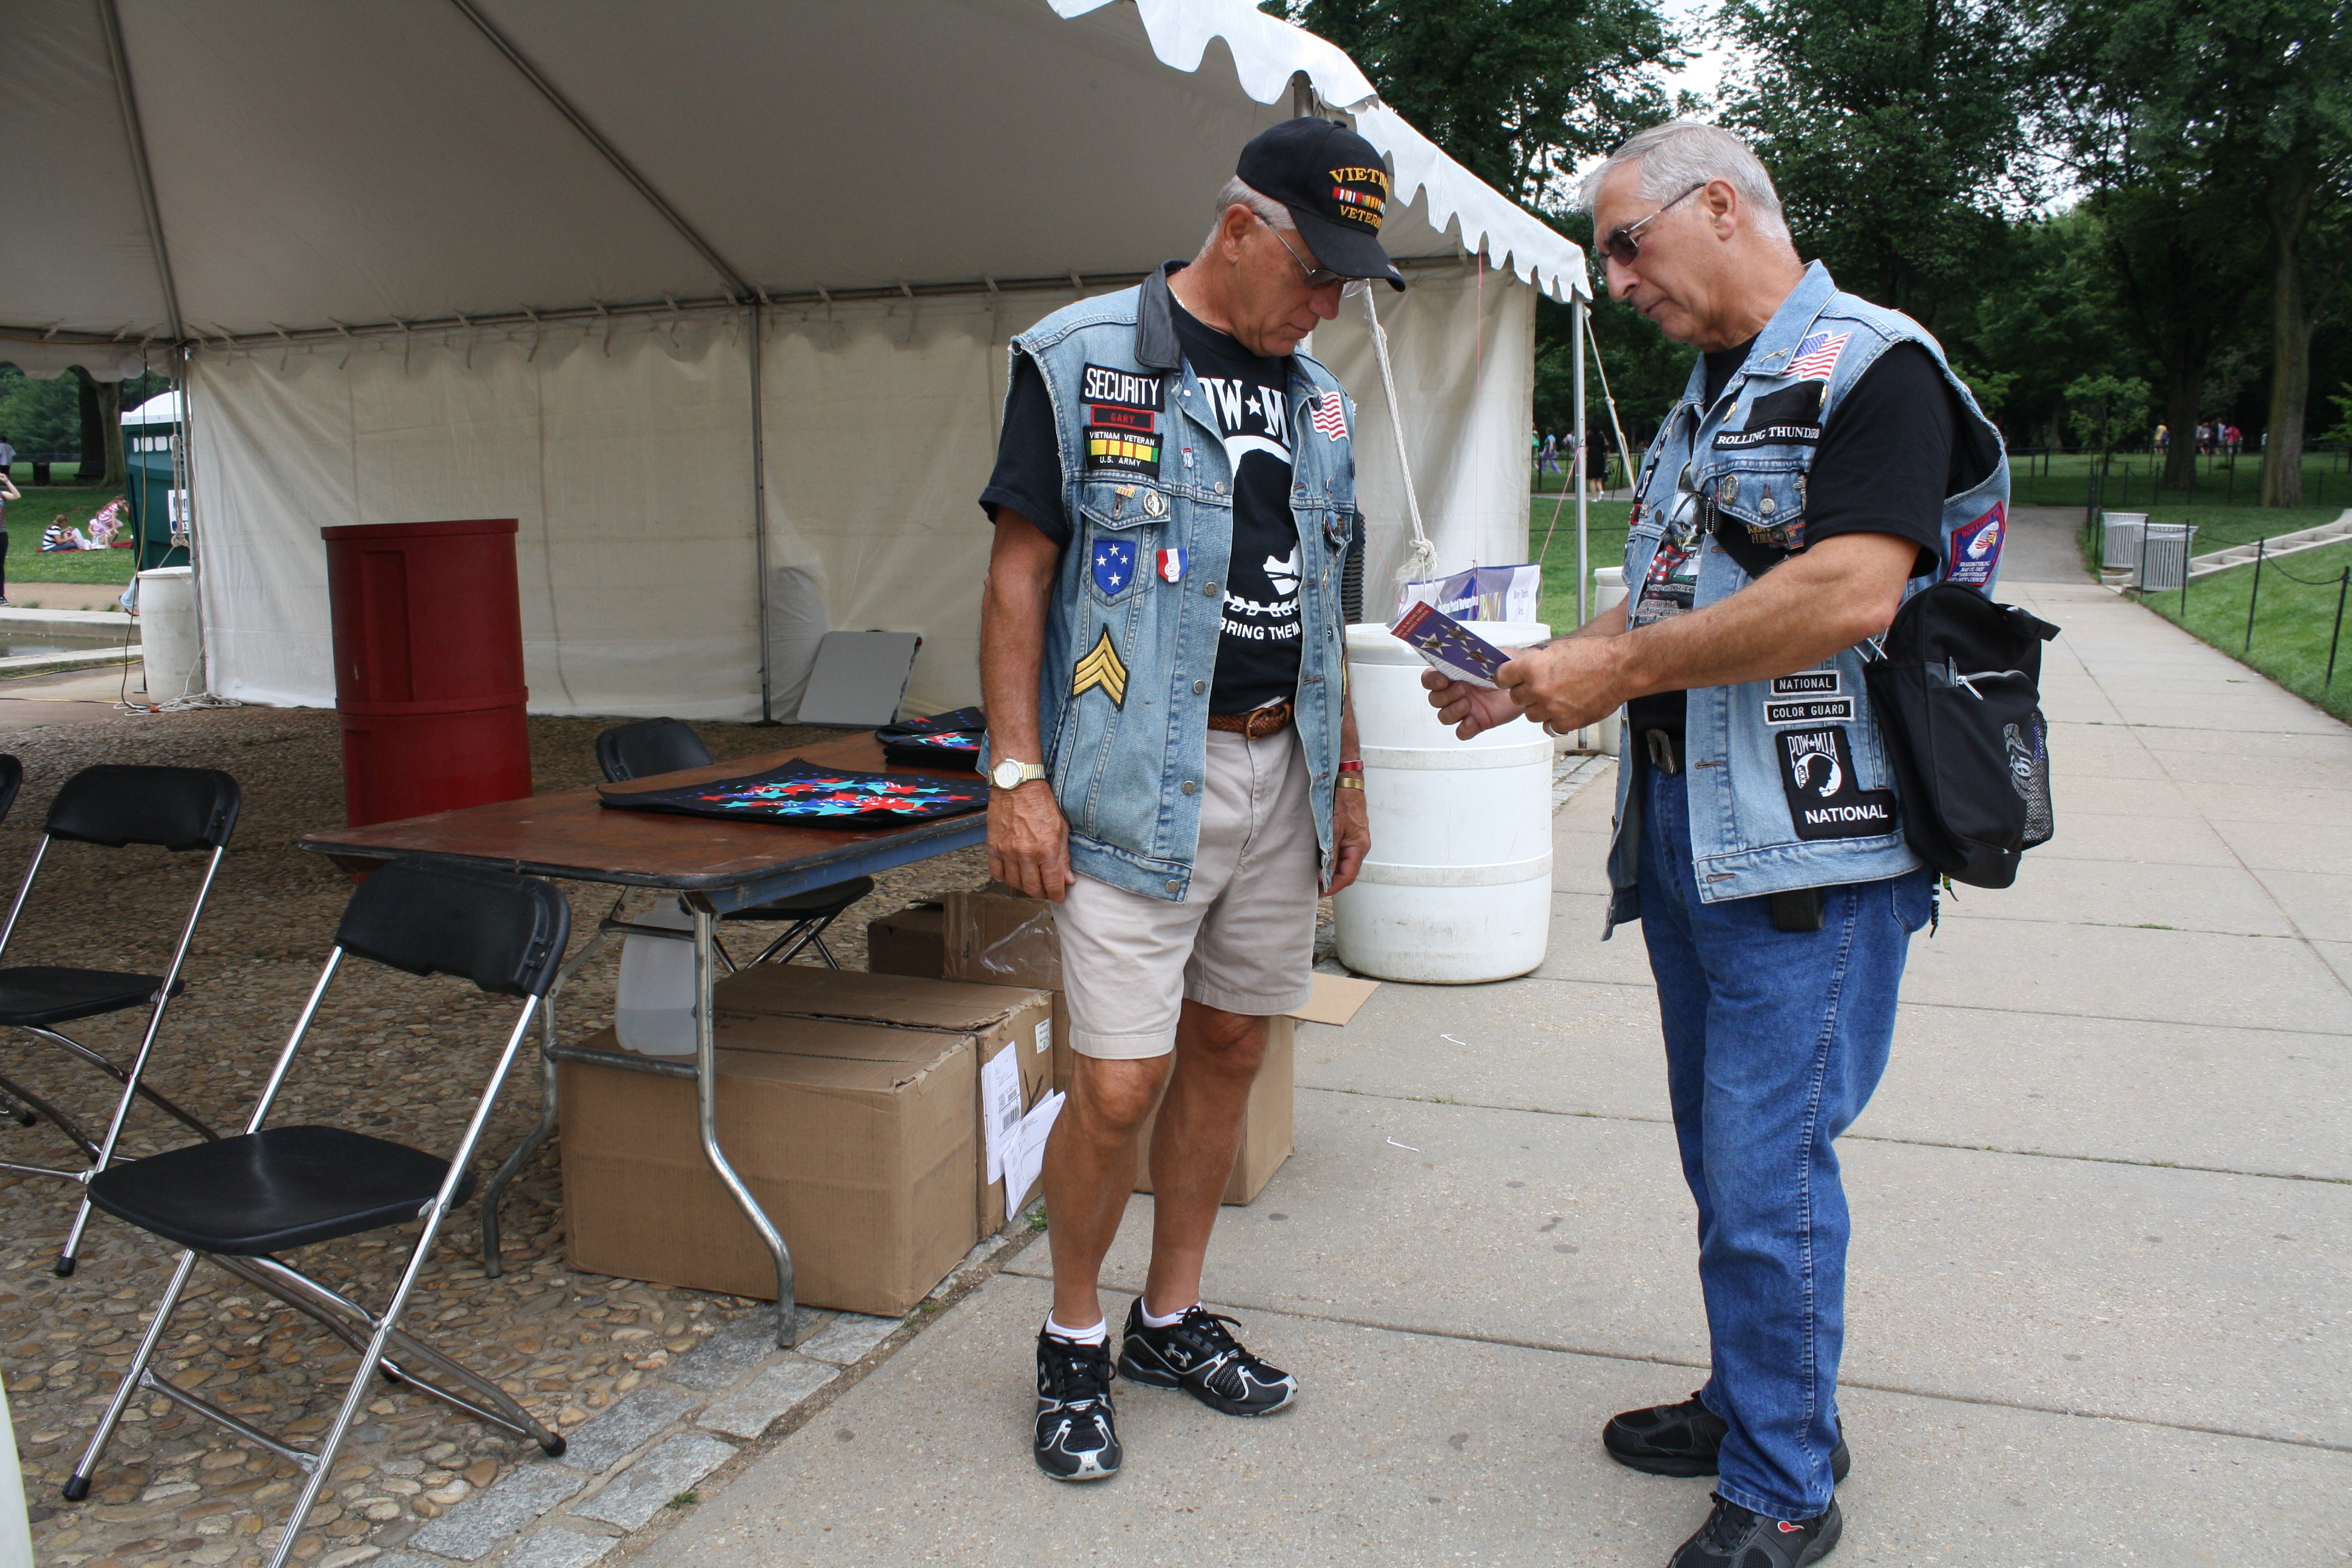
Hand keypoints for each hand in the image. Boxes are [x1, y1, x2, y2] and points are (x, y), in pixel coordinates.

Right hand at [987, 780, 1071, 900]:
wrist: (1017, 785)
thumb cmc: (1042, 804)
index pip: (1052, 884)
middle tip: (1045, 889)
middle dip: (1042, 893)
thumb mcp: (1061, 829)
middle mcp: (1026, 854)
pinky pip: (996, 873)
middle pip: (1033, 888)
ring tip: (1030, 881)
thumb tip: (1068, 879)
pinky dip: (1005, 877)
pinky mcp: (993, 847)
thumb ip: (1063, 857)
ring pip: (1015, 883)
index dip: (1057, 894)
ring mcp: (1007, 852)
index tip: (1059, 896)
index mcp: (1046, 850)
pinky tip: (1013, 873)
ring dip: (1024, 886)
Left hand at [1324, 779, 1369, 894]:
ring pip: (1342, 864)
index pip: (1348, 876)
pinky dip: (1330, 861)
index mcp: (1359, 847)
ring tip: (1315, 878)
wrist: (1347, 784)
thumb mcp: (1335, 829)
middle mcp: (1358, 847)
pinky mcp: (1347, 836)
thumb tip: (1325, 874)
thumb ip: (1331, 853)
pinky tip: (1319, 863)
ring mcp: (1353, 842)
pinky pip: (1340, 854)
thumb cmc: (1344, 802)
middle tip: (1314, 888)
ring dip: (1330, 872)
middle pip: (1346, 872)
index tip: (1321, 892)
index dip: (1334, 886)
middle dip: (1331, 882)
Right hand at [1421, 661, 1528, 740]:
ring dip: (1452, 711)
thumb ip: (1474, 656)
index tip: (1442, 680)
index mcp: (1455, 674)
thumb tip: (1464, 655)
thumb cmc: (1508, 668)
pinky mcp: (1476, 722)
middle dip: (1446, 695)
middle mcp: (1457, 692)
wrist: (1526, 684)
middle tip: (1463, 689)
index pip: (1431, 678)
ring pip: (1444, 716)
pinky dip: (1464, 729)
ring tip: (1468, 704)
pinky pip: (1461, 732)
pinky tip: (1472, 721)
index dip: (1431, 680)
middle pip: (1435, 699)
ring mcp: (1465, 708)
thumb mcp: (1490, 656)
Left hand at [1495, 641, 1623, 731]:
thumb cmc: (1594, 655)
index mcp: (1532, 667)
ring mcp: (1551, 707)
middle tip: (1540, 688)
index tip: (1509, 680)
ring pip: (1530, 715)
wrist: (1620, 668)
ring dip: (1539, 708)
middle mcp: (1538, 689)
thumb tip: (1522, 668)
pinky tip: (1565, 709)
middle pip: (1516, 698)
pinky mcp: (1566, 722)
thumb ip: (1536, 662)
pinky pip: (1548, 727)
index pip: (1502, 677)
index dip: (1506, 679)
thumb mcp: (1558, 650)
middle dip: (1525, 693)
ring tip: (1557, 698)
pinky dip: (1554, 721)